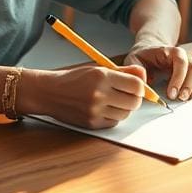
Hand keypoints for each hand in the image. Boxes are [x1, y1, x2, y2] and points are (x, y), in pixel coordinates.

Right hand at [30, 65, 146, 129]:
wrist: (49, 92)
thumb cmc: (73, 78)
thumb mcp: (97, 68)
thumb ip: (122, 71)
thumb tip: (142, 74)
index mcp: (102, 76)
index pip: (136, 85)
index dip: (139, 87)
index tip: (135, 86)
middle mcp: (99, 94)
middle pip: (134, 102)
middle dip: (134, 99)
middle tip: (125, 94)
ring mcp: (95, 110)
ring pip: (125, 114)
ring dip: (123, 108)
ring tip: (111, 100)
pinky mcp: (91, 123)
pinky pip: (114, 122)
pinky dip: (113, 116)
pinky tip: (103, 108)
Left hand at [123, 44, 191, 101]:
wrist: (148, 51)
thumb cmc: (142, 57)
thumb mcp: (133, 60)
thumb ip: (136, 69)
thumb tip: (144, 83)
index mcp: (168, 51)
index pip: (180, 60)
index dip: (178, 77)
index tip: (171, 93)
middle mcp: (182, 56)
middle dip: (188, 85)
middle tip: (179, 99)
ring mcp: (188, 63)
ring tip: (185, 99)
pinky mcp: (191, 72)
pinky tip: (190, 97)